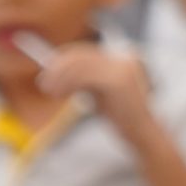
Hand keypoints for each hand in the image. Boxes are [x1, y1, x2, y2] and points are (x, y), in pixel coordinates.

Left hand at [37, 42, 154, 136]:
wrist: (141, 133)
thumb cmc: (120, 115)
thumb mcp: (98, 91)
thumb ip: (83, 78)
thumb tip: (54, 67)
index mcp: (123, 58)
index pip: (86, 51)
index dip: (63, 59)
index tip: (47, 70)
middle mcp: (125, 58)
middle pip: (81, 56)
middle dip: (58, 68)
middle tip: (43, 83)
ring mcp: (122, 68)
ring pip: (80, 66)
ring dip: (60, 78)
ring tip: (50, 92)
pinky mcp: (117, 81)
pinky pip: (84, 77)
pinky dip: (68, 84)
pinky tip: (61, 94)